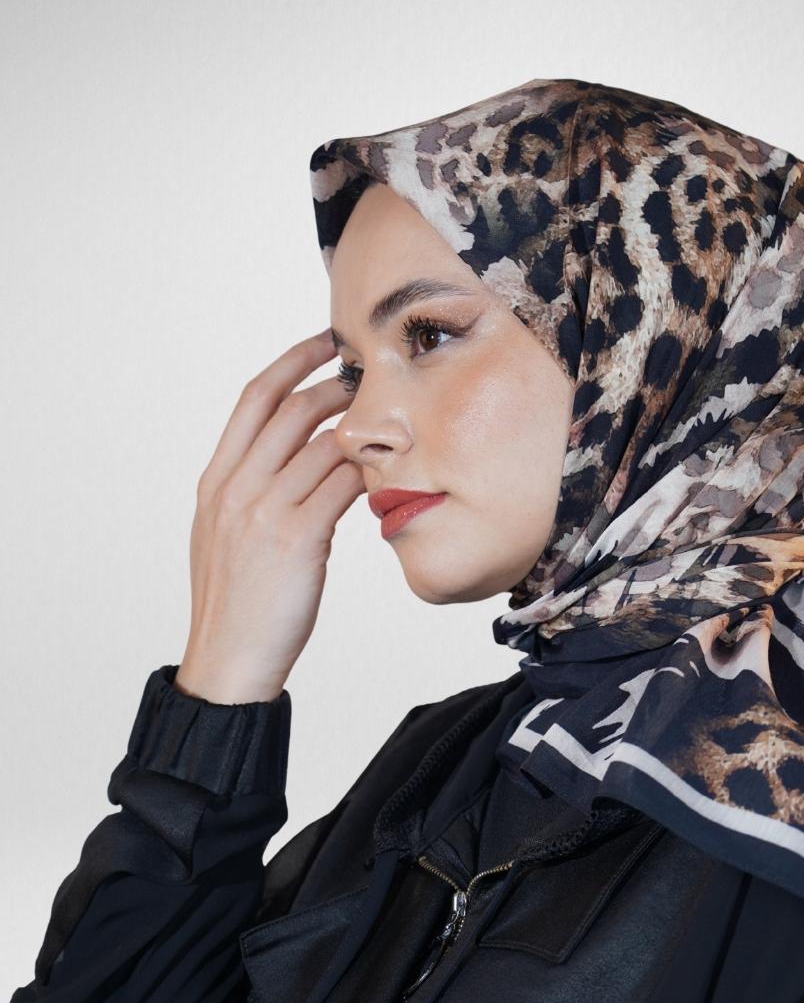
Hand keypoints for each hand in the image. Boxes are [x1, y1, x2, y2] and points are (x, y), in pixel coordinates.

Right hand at [175, 330, 365, 702]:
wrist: (230, 658)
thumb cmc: (238, 603)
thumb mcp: (226, 535)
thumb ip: (252, 493)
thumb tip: (294, 463)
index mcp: (216, 480)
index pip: (255, 398)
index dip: (292, 362)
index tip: (323, 343)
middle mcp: (236, 487)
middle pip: (293, 409)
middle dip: (337, 385)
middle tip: (371, 378)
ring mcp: (264, 510)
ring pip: (324, 445)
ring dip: (361, 430)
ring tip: (389, 427)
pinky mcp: (297, 538)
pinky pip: (343, 486)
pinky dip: (367, 472)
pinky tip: (385, 472)